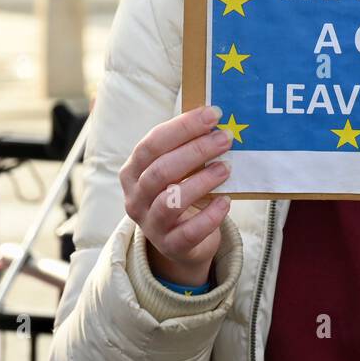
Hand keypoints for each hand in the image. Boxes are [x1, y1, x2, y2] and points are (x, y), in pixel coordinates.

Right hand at [119, 105, 233, 285]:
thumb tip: (217, 118)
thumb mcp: (178, 169)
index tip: (213, 114)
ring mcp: (151, 224)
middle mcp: (136, 198)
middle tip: (225, 138)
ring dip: (201, 180)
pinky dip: (210, 215)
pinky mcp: (171, 246)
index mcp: (133, 171)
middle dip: (196, 150)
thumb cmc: (181, 191)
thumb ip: (188, 146)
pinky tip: (226, 201)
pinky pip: (189, 231)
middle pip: (160, 170)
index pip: (152, 144)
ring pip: (171, 200)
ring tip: (226, 168)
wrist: (183, 242)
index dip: (182, 127)